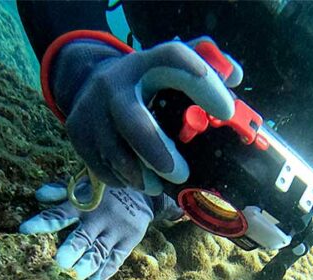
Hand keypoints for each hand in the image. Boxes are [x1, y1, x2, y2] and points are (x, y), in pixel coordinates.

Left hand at [20, 181, 180, 279]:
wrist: (142, 189)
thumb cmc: (104, 189)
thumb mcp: (84, 183)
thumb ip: (61, 191)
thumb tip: (39, 195)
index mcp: (82, 202)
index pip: (58, 214)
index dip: (42, 222)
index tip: (25, 231)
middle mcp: (98, 217)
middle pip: (82, 236)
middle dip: (71, 249)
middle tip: (60, 262)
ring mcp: (115, 230)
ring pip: (99, 250)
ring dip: (87, 264)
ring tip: (77, 276)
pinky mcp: (129, 239)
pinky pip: (116, 258)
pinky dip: (105, 270)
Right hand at [50, 37, 241, 193]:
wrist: (87, 82)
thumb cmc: (145, 83)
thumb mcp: (168, 68)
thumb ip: (206, 66)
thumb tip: (235, 76)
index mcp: (144, 63)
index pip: (173, 60)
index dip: (202, 83)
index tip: (226, 110)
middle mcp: (114, 84)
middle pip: (132, 122)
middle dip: (157, 152)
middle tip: (181, 175)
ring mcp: (91, 111)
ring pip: (115, 154)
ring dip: (140, 176)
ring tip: (156, 185)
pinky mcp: (77, 134)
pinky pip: (102, 168)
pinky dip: (122, 179)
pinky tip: (135, 178)